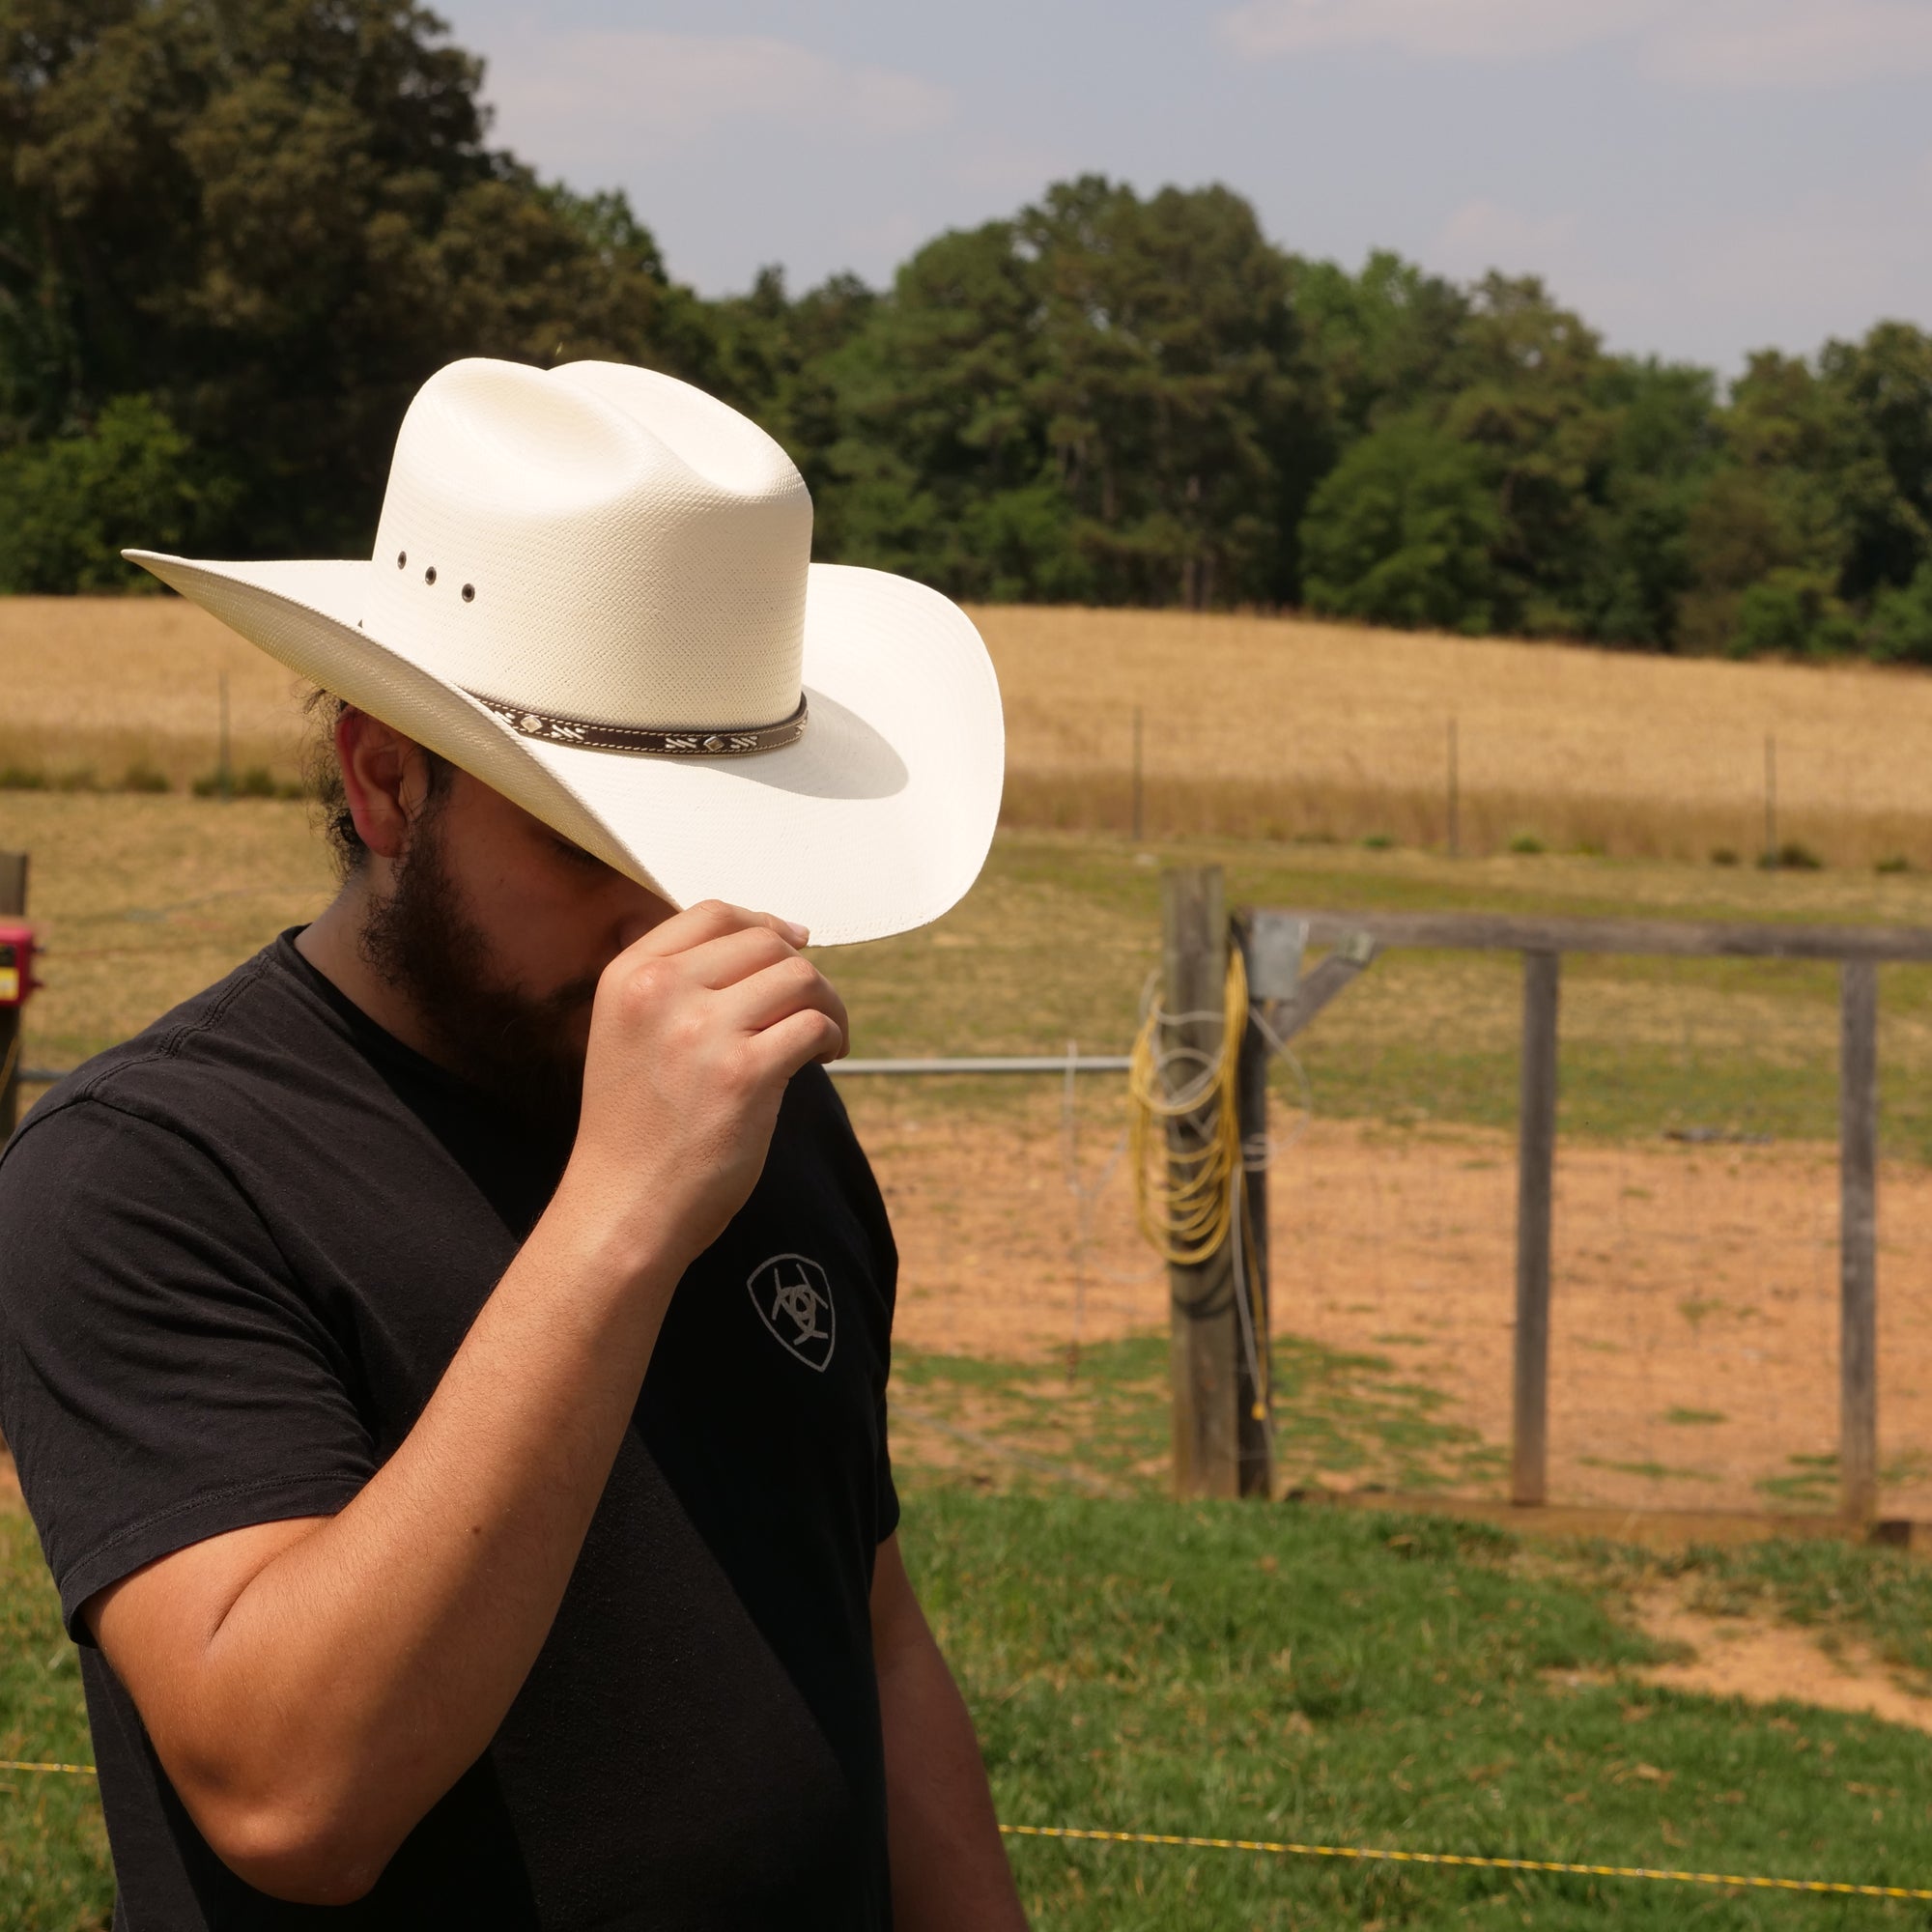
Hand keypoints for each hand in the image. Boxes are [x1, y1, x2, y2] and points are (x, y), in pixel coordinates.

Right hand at [553, 901, 848, 1281]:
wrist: (624, 1207)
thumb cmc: (636, 1129)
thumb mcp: (629, 1034)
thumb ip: (676, 985)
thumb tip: (768, 940)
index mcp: (629, 976)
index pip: (712, 913)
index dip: (763, 922)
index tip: (796, 943)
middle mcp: (661, 991)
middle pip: (764, 943)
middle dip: (801, 971)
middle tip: (814, 1008)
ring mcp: (703, 1030)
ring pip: (799, 977)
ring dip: (827, 1003)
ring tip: (826, 1037)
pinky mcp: (744, 1073)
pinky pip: (814, 1025)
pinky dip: (832, 1037)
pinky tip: (824, 1059)